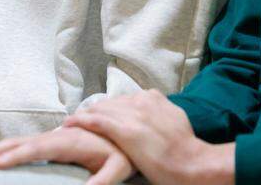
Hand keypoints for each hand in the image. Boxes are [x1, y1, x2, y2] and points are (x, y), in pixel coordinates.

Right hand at [0, 126, 134, 184]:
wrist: (123, 131)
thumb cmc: (121, 151)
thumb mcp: (119, 166)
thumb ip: (105, 179)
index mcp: (69, 140)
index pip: (38, 148)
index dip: (17, 156)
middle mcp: (55, 136)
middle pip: (18, 143)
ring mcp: (49, 138)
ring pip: (15, 143)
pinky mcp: (47, 143)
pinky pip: (20, 146)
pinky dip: (1, 151)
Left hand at [65, 90, 233, 184]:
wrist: (191, 162)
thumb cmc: (184, 148)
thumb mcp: (173, 119)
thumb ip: (159, 112)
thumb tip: (152, 115)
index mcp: (153, 98)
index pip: (122, 100)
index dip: (109, 109)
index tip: (99, 115)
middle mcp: (141, 101)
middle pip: (109, 103)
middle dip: (94, 111)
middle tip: (80, 119)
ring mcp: (132, 114)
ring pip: (100, 110)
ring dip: (84, 116)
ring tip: (71, 122)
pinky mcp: (125, 130)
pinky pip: (96, 121)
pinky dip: (80, 121)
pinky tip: (69, 123)